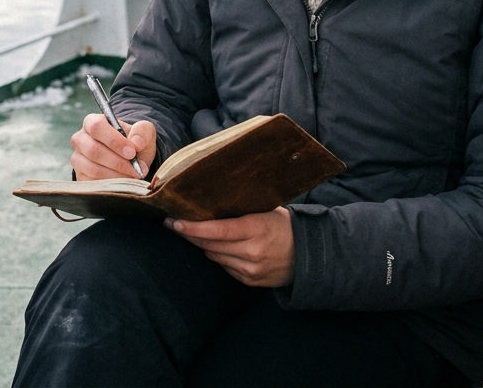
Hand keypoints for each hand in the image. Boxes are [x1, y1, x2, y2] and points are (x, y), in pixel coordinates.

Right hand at [70, 114, 155, 179]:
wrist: (129, 158)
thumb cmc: (133, 141)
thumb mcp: (143, 131)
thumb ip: (142, 132)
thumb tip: (137, 144)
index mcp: (92, 122)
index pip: (97, 127)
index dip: (114, 141)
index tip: (132, 152)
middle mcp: (80, 139)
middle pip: (93, 151)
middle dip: (118, 162)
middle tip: (137, 169)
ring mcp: (78, 159)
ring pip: (93, 169)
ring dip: (117, 175)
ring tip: (133, 176)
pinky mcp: (80, 176)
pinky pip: (93, 184)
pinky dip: (111, 186)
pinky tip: (124, 183)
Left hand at [167, 207, 294, 286]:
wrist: (308, 256)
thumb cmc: (284, 226)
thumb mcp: (265, 211)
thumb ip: (239, 211)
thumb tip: (208, 202)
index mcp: (256, 229)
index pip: (217, 231)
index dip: (193, 227)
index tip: (174, 221)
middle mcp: (251, 252)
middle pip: (209, 244)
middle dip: (189, 234)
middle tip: (173, 223)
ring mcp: (250, 270)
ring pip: (213, 256)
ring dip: (203, 245)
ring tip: (194, 231)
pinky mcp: (249, 281)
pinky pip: (224, 266)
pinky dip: (218, 255)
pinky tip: (218, 246)